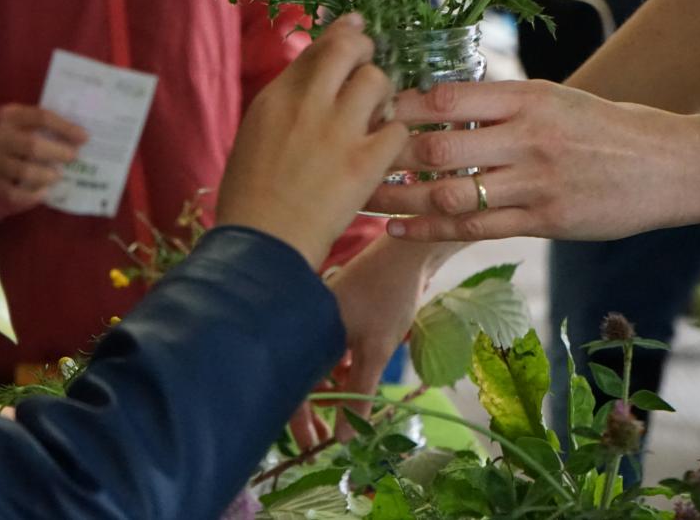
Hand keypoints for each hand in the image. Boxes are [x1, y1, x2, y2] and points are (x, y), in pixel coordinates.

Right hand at [0, 105, 88, 212]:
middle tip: (73, 157)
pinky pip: (13, 193)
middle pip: (32, 145)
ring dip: (46, 175)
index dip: (65, 127)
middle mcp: (0, 137)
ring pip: (23, 171)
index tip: (84, 137)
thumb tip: (82, 137)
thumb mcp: (26, 121)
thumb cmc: (17, 133)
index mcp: (11, 116)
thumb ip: (49, 125)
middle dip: (57, 152)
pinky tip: (44, 192)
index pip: (41, 117)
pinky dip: (31, 195)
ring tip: (58, 176)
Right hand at [217, 15, 408, 268]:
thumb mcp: (254, 138)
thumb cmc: (249, 201)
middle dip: (366, 50)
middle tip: (371, 66)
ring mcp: (338, 131)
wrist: (261, 247)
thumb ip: (283, 107)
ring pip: (378, 82)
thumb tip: (309, 85)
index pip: (316, 48)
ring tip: (378, 116)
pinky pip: (398, 130)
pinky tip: (386, 152)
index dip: (341, 34)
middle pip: (349, 48)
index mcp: (275, 98)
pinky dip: (396, 138)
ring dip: (384, 96)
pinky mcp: (365, 163)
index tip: (355, 25)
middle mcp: (307, 104)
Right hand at [289, 234, 450, 447]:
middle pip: (299, 374)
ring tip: (340, 415)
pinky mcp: (333, 313)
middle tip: (324, 438)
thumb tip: (344, 439)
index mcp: (308, 330)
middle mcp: (306, 322)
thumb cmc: (389, 296)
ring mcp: (318, 316)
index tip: (310, 446)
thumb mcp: (376, 350)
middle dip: (312, 409)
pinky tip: (348, 381)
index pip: (292, 384)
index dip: (299, 420)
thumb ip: (358, 394)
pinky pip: (325, 349)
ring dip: (327, 390)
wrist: (406, 252)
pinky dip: (335, 369)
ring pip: (314, 362)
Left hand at [365, 80, 699, 241]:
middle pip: (439, 146)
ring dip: (399, 199)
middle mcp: (528, 137)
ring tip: (359, 197)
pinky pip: (475, 230)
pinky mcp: (546, 222)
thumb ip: (502, 103)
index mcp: (528, 97)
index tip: (367, 108)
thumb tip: (440, 101)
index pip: (448, 96)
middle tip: (346, 156)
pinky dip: (429, 231)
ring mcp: (536, 183)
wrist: (674, 164)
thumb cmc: (607, 128)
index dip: (401, 105)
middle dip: (387, 154)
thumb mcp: (555, 99)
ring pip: (451, 193)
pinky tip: (396, 230)